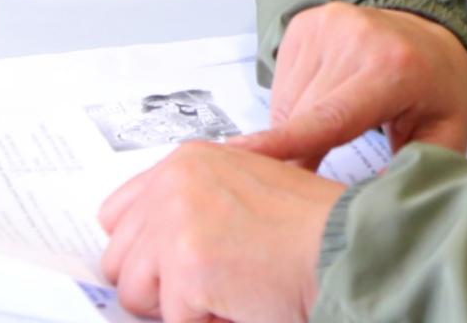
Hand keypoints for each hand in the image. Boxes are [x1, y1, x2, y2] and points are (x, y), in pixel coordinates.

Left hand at [98, 142, 340, 322]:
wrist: (348, 245)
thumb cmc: (312, 226)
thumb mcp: (243, 189)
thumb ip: (193, 203)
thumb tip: (149, 248)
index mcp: (186, 160)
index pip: (118, 214)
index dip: (144, 251)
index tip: (172, 267)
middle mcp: (174, 181)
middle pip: (118, 257)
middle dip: (156, 284)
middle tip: (205, 288)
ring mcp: (176, 221)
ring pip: (134, 293)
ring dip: (177, 307)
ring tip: (225, 293)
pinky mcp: (186, 265)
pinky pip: (171, 321)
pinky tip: (239, 303)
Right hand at [231, 4, 466, 168]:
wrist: (429, 34)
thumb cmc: (434, 90)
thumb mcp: (445, 135)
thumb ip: (411, 173)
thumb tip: (365, 210)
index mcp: (393, 69)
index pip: (330, 117)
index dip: (288, 143)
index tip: (242, 158)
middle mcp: (355, 38)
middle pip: (303, 116)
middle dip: (303, 154)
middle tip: (321, 174)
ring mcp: (326, 24)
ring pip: (287, 103)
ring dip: (298, 129)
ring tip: (338, 126)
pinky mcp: (305, 24)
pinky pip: (282, 84)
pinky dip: (295, 105)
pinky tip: (325, 101)